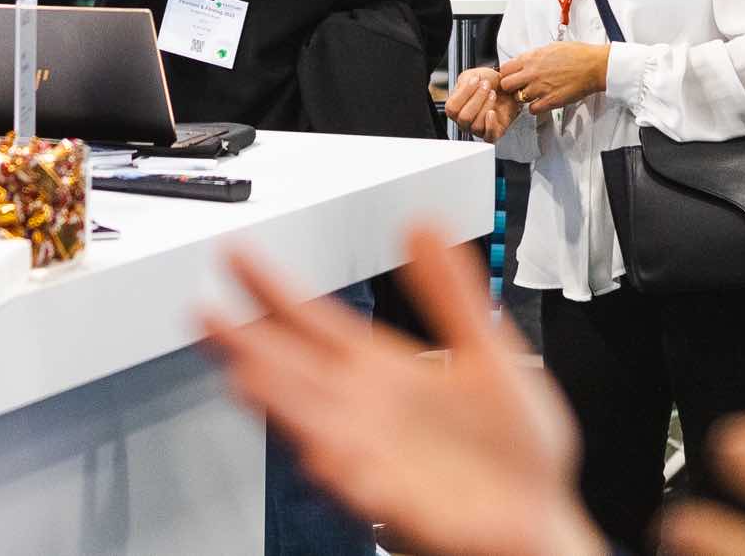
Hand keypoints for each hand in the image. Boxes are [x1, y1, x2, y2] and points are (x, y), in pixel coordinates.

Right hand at [199, 223, 606, 555]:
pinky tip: (322, 456)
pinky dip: (342, 473)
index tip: (237, 256)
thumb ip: (450, 293)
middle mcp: (363, 410)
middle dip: (249, 344)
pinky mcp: (401, 504)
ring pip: (315, 424)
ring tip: (245, 376)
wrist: (538, 518)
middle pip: (294, 371)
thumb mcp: (487, 350)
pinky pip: (364, 487)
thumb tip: (424, 225)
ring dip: (281, 404)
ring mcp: (374, 457)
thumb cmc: (508, 445)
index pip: (315, 322)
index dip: (275, 290)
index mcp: (380, 370)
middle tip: (205, 315)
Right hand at [444, 68, 517, 140]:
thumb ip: (464, 82)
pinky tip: (493, 112)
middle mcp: (464, 121)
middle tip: (486, 86)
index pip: (452, 108)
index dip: (464, 93)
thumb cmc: (489, 83)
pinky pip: (489, 136)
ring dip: (486, 106)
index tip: (475, 80)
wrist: (507, 87)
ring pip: (477, 125)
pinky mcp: (493, 133)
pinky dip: (491, 124)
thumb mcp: (473, 76)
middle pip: (464, 117)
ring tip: (493, 94)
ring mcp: (478, 129)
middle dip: (477, 98)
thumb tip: (465, 87)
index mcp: (456, 109)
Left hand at [496, 42, 609, 114]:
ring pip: (519, 98)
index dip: (506, 74)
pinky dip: (536, 108)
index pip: (504, 68)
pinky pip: (533, 110)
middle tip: (517, 88)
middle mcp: (532, 73)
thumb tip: (527, 59)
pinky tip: (541, 102)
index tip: (510, 76)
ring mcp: (540, 88)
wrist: (593, 66)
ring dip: (524, 98)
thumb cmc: (578, 55)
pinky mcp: (550, 101)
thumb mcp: (551, 47)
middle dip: (510, 87)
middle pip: (506, 85)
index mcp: (532, 58)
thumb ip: (535, 55)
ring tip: (533, 94)